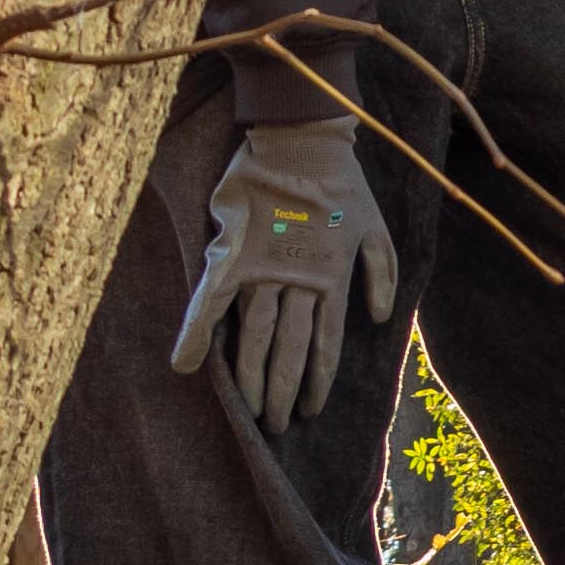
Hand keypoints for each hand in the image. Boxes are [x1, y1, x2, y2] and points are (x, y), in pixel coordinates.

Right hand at [170, 114, 396, 433]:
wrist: (300, 139)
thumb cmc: (341, 183)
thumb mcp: (375, 227)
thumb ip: (381, 273)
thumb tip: (378, 319)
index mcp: (330, 280)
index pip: (325, 346)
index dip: (318, 382)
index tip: (311, 410)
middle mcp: (296, 283)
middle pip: (290, 352)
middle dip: (283, 392)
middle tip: (276, 426)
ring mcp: (262, 271)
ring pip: (256, 337)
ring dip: (251, 378)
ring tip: (249, 411)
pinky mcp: (232, 254)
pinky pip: (209, 300)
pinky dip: (195, 332)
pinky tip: (183, 365)